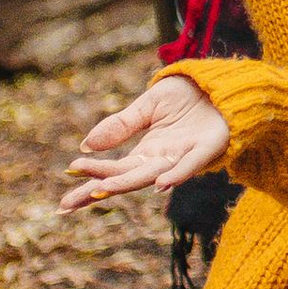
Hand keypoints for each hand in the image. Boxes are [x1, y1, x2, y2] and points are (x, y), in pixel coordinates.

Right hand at [62, 74, 230, 209]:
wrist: (222, 85)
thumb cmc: (186, 98)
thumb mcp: (147, 106)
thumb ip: (120, 126)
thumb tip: (85, 144)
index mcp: (147, 151)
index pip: (113, 170)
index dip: (90, 179)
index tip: (64, 196)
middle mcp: (162, 159)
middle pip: (126, 178)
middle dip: (98, 190)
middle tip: (68, 203)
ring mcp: (184, 156)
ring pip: (153, 174)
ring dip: (129, 183)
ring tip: (103, 190)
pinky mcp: (207, 148)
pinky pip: (191, 164)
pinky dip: (176, 174)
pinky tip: (161, 183)